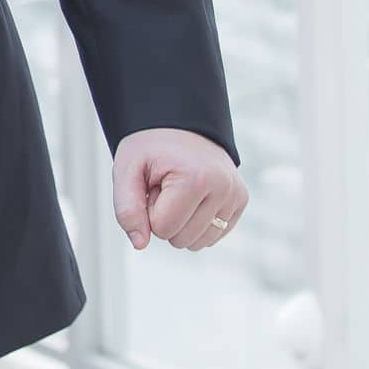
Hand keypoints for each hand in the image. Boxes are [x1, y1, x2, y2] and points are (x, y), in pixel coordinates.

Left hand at [113, 126, 247, 252]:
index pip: (162, 228)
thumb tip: (140, 244)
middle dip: (165, 217)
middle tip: (165, 187)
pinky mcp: (241, 201)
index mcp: (196, 179)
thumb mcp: (127, 170)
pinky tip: (193, 197)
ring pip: (198, 242)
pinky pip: (212, 236)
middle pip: (180, 239)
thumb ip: (127, 209)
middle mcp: (223, 188)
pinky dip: (196, 224)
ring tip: (178, 191)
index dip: (149, 210)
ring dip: (181, 222)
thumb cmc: (150, 148)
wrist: (179, 124)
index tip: (153, 185)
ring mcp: (236, 195)